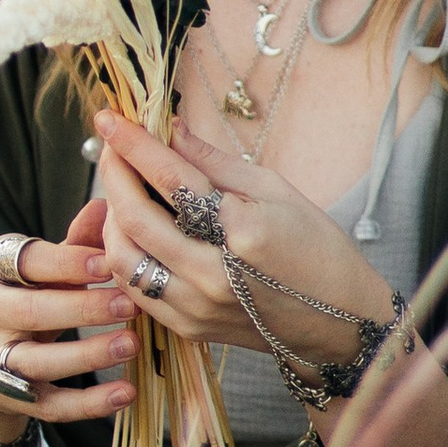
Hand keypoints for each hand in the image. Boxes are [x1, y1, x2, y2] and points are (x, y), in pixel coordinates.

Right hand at [0, 200, 133, 442]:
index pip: (26, 263)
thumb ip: (75, 242)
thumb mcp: (42, 269)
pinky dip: (88, 404)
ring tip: (132, 344)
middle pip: (32, 312)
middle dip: (84, 309)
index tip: (109, 263)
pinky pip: (49, 405)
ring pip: (38, 362)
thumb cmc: (26, 297)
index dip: (68, 263)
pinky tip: (126, 393)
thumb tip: (107, 206)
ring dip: (88, 355)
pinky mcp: (9, 398)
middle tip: (131, 304)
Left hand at [94, 111, 392, 370]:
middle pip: (135, 218)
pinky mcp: (188, 328)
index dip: (133, 144)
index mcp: (241, 232)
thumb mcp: (276, 190)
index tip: (109, 118)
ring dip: (111, 219)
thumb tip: (172, 129)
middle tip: (111, 149)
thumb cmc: (317, 248)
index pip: (171, 177)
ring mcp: (196, 307)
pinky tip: (132, 233)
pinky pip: (135, 291)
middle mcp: (211, 275)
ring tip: (121, 192)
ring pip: (123, 259)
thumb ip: (216, 162)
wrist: (338, 322)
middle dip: (113, 175)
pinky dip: (125, 255)